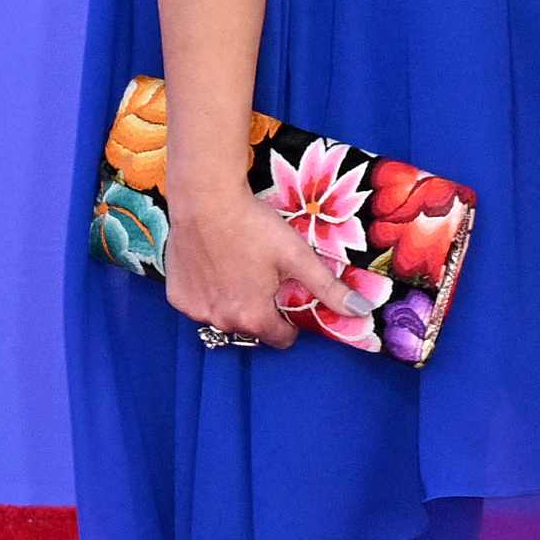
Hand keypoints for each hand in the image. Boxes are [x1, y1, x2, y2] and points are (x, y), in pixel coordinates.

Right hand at [163, 183, 348, 347]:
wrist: (205, 199)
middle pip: (252, 328)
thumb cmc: (254, 226)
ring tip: (238, 269)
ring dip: (233, 303)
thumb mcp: (297, 256)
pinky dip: (208, 293)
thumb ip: (328, 288)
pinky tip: (214, 266)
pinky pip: (199, 305)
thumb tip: (362, 312)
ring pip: (224, 318)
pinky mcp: (177, 296)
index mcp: (254, 317)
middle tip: (263, 276)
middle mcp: (222, 322)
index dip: (291, 320)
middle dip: (261, 310)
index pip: (281, 339)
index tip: (288, 296)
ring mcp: (195, 311)